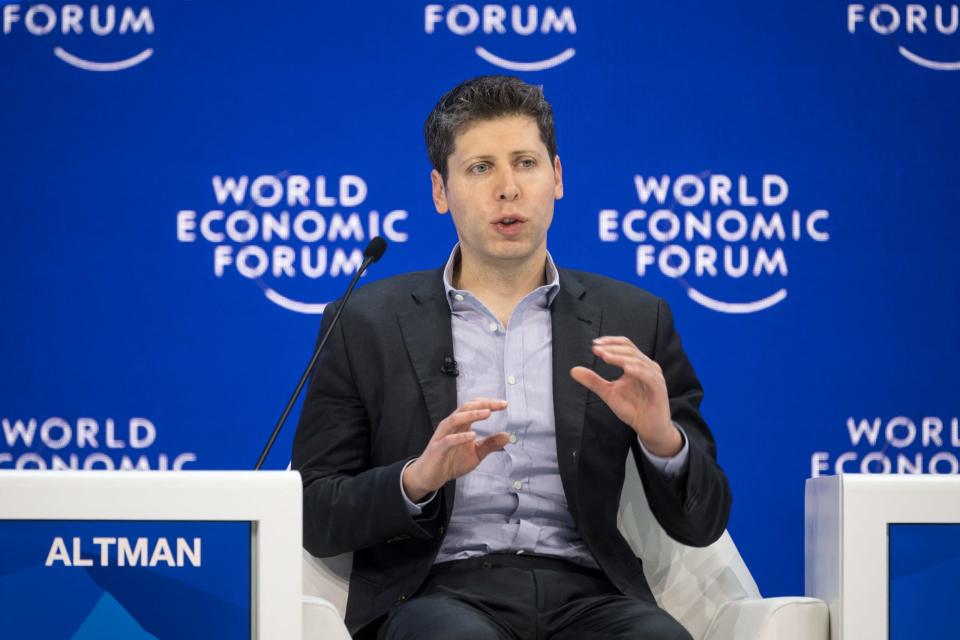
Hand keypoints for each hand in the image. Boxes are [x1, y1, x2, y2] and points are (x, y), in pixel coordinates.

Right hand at [402, 398, 510, 501]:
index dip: (488, 403)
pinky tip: (472, 436)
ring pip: (455, 419)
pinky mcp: (438, 449)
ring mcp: (443, 436)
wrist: (429, 476)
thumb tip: (508, 436)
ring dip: (471, 415)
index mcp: (460, 424)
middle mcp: (451, 426)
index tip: (504, 404)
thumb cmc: (451, 461)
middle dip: (483, 404)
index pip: (473, 407)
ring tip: (487, 413)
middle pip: (466, 408)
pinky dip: (460, 437)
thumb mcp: (476, 453)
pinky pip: (449, 440)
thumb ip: (490, 444)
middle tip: (500, 404)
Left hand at [570, 336, 681, 456]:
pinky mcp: (659, 388)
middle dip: (612, 348)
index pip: (625, 345)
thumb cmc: (633, 409)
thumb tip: (573, 370)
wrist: (649, 428)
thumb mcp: (608, 393)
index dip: (610, 342)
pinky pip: (649, 376)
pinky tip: (625, 368)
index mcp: (636, 364)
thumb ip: (593, 381)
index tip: (594, 345)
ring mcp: (654, 377)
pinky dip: (637, 370)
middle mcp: (647, 367)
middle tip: (597, 350)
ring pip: (638, 360)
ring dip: (620, 357)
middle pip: (630, 350)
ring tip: (605, 356)